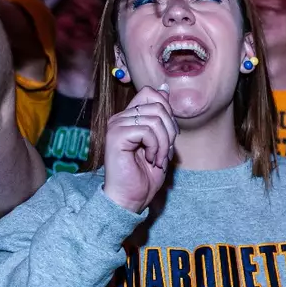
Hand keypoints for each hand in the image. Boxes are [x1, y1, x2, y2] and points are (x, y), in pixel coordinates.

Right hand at [101, 87, 177, 211]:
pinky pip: (147, 130)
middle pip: (157, 105)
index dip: (167, 110)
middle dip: (170, 130)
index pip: (150, 93)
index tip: (169, 135)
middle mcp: (120, 117)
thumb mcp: (161, 142)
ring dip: (164, 143)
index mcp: (129, 117)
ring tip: (158, 158)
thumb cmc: (145, 175)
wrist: (131, 197)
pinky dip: (156, 147)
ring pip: (155, 119)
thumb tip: (165, 89)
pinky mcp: (115, 136)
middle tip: (165, 151)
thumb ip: (162, 117)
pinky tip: (150, 160)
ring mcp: (116, 125)